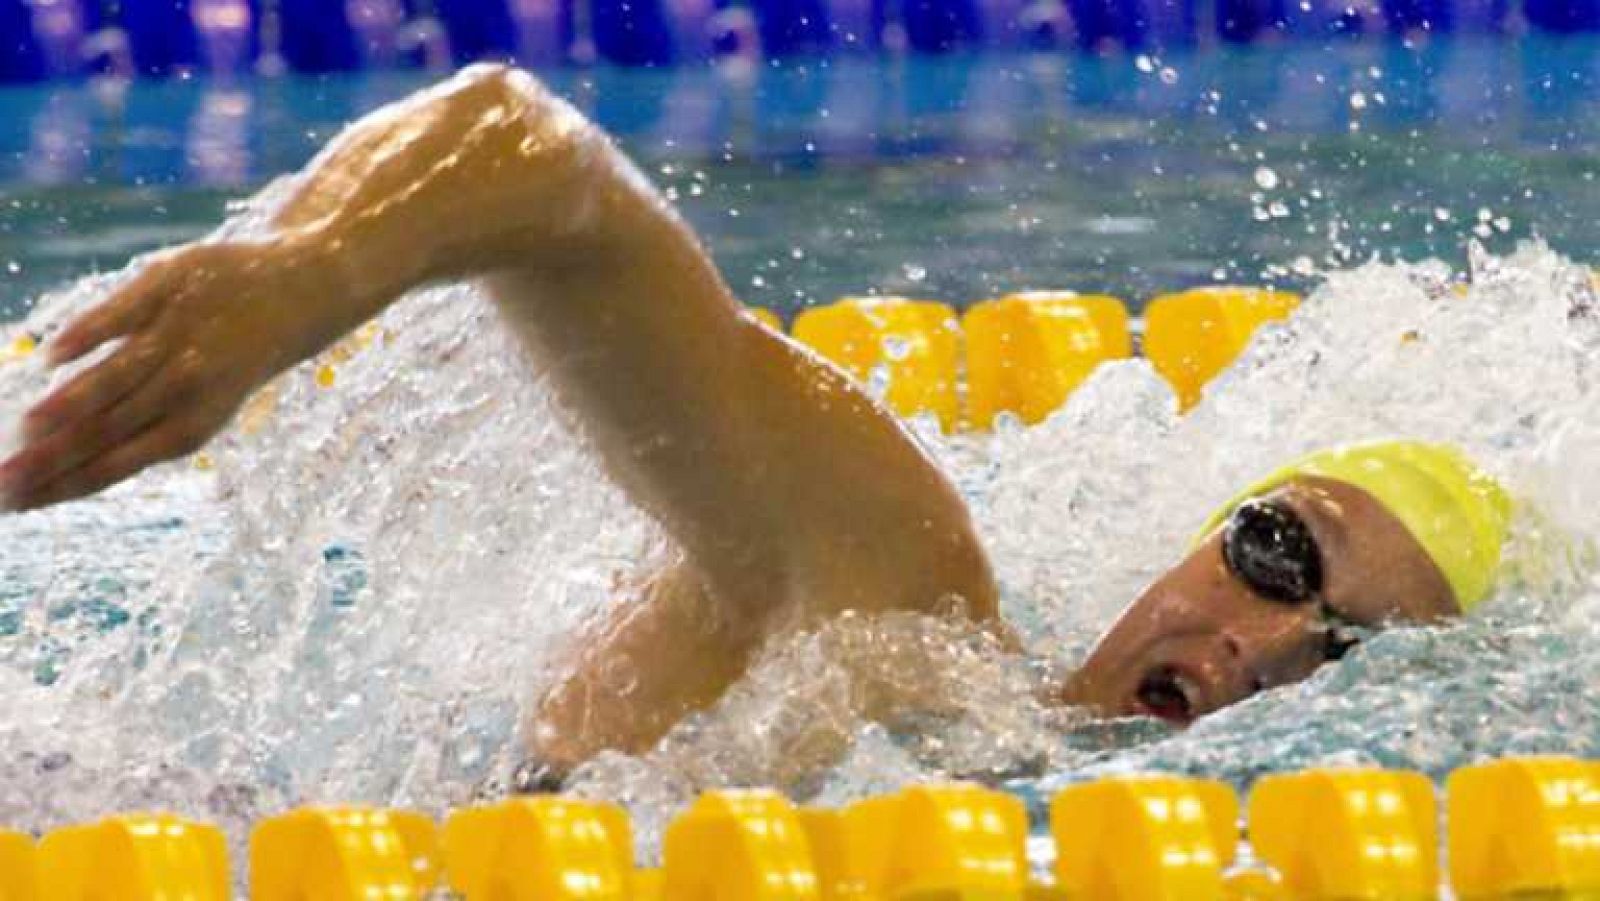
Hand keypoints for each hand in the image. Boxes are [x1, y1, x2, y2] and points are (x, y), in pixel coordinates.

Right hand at [1, 239, 334, 510]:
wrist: (302, 293)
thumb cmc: (232, 357)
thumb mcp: (197, 403)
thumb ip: (137, 428)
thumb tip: (60, 449)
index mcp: (191, 426)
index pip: (114, 466)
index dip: (63, 486)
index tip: (13, 503)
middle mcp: (186, 387)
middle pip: (107, 431)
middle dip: (49, 460)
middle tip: (0, 482)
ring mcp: (179, 336)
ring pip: (115, 378)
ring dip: (66, 405)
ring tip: (24, 428)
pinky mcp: (169, 285)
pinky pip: (123, 314)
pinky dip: (89, 334)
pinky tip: (53, 355)